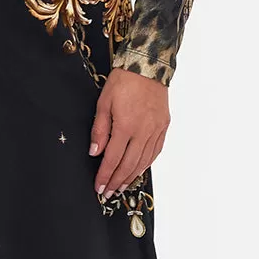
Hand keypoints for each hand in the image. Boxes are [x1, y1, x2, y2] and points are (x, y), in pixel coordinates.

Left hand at [89, 68, 169, 197]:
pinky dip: (146, 165)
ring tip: (121, 187)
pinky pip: (155, 152)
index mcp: (126, 126)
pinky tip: (138, 171)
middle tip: (108, 192)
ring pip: (143, 161)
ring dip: (131, 177)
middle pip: (129, 164)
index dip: (105, 175)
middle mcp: (143, 132)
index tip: (99, 187)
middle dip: (117, 181)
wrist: (147, 65)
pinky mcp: (163, 127)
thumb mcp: (103, 103)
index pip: (113, 159)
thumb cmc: (123, 81)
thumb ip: (99, 130)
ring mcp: (156, 130)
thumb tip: (95, 153)